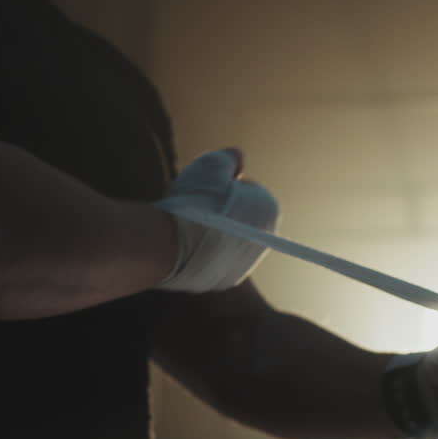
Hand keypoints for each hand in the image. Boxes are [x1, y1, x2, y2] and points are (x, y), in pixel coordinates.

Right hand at [153, 148, 280, 292]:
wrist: (169, 245)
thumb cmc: (192, 202)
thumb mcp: (211, 165)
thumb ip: (230, 158)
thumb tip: (238, 156)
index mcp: (269, 210)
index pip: (249, 191)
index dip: (225, 187)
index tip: (207, 189)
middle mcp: (264, 241)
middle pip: (241, 219)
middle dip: (223, 212)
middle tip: (197, 207)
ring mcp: (245, 265)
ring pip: (228, 242)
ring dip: (214, 234)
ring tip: (189, 226)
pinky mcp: (226, 281)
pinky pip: (217, 262)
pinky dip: (205, 254)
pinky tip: (186, 246)